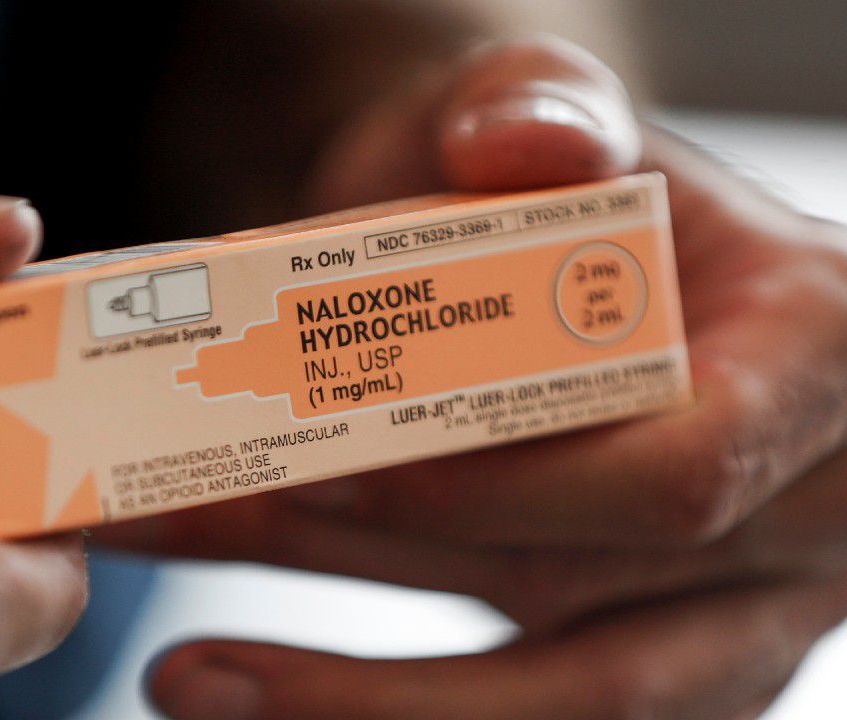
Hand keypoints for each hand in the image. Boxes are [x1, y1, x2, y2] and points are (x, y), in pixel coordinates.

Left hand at [99, 39, 846, 718]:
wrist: (536, 240)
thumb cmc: (551, 175)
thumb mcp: (543, 107)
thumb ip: (541, 104)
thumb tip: (517, 148)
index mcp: (806, 358)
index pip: (681, 473)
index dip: (507, 494)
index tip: (334, 477)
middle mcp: (787, 511)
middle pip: (599, 629)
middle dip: (390, 637)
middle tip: (197, 619)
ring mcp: (712, 606)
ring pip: (547, 704)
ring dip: (353, 702)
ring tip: (186, 681)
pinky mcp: (625, 653)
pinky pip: (504, 702)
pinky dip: (355, 694)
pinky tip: (229, 683)